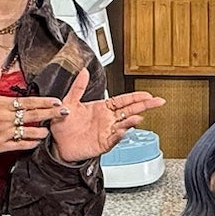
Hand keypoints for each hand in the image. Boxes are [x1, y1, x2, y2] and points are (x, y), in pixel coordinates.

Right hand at [0, 83, 64, 154]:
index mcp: (2, 104)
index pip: (29, 102)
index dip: (45, 102)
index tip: (57, 101)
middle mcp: (5, 119)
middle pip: (34, 116)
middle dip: (51, 114)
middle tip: (64, 113)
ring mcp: (3, 133)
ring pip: (29, 132)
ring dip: (41, 131)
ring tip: (50, 130)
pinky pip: (18, 145)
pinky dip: (29, 144)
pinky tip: (36, 142)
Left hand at [48, 71, 167, 163]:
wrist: (56, 143)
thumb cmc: (63, 124)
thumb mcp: (69, 102)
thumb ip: (78, 87)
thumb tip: (84, 71)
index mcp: (102, 108)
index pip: (123, 100)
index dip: (135, 97)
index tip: (148, 94)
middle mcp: (107, 119)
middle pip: (130, 111)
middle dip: (145, 106)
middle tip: (158, 102)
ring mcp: (106, 132)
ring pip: (124, 125)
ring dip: (132, 121)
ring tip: (138, 117)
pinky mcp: (102, 144)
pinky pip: (113, 139)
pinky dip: (119, 135)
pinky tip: (123, 130)